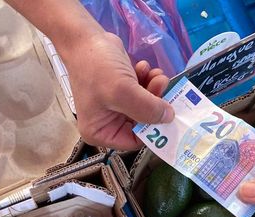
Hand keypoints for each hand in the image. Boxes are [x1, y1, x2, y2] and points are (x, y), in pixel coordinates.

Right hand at [59, 32, 173, 149]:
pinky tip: (144, 68)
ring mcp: (115, 107)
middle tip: (163, 85)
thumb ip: (148, 109)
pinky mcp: (122, 92)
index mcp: (101, 132)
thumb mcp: (122, 91)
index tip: (169, 115)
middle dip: (155, 105)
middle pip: (143, 123)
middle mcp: (108, 124)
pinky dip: (148, 81)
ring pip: (146, 106)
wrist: (85, 38)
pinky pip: (143, 93)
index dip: (154, 130)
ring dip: (154, 90)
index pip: (135, 141)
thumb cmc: (96, 67)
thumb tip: (169, 118)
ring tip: (156, 75)